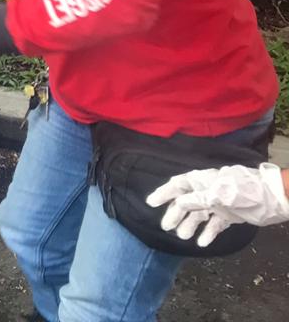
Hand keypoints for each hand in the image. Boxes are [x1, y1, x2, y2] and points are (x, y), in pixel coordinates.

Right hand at [146, 163, 288, 247]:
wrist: (272, 198)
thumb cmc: (244, 192)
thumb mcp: (219, 194)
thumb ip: (197, 199)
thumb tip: (179, 203)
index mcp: (203, 181)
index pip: (178, 185)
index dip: (164, 193)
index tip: (150, 203)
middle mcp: (208, 191)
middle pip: (186, 202)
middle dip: (175, 214)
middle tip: (166, 227)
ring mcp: (219, 204)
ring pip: (199, 215)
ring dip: (190, 225)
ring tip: (183, 237)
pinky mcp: (230, 215)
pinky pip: (215, 224)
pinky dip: (208, 233)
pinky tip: (202, 242)